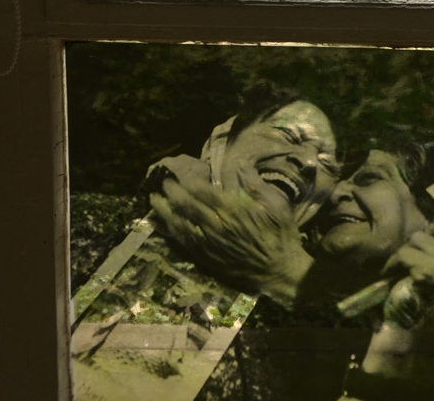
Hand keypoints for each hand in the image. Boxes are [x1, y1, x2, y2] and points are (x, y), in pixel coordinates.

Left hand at [149, 163, 311, 305]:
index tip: (178, 171)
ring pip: (180, 224)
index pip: (201, 191)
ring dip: (164, 211)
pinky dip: (171, 231)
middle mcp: (216, 226)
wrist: (279, 271)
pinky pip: (184, 243)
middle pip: (186, 206)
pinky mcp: (207, 258)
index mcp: (232, 210)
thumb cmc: (279, 234)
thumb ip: (254, 182)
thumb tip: (238, 162)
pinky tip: (163, 224)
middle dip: (172, 192)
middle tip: (162, 180)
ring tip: (154, 199)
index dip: (187, 180)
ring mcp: (209, 244)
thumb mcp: (275, 203)